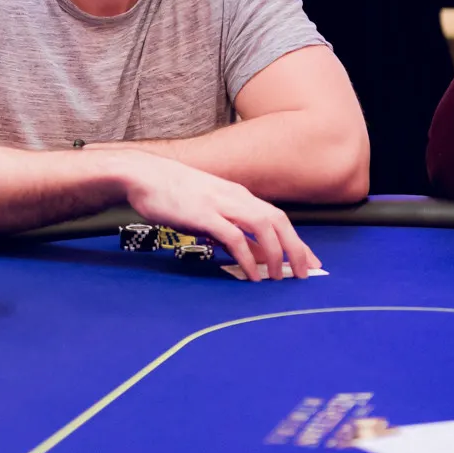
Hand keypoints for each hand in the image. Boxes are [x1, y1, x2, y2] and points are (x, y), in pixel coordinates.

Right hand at [121, 152, 318, 279]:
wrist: (143, 174)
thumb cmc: (172, 192)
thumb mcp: (208, 208)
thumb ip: (228, 228)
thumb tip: (248, 254)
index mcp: (238, 194)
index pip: (277, 217)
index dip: (296, 240)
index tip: (309, 261)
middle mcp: (235, 196)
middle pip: (278, 221)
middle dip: (296, 248)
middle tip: (306, 275)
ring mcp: (220, 203)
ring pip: (263, 226)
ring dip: (276, 253)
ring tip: (280, 278)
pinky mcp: (203, 214)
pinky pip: (234, 237)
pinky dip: (248, 256)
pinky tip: (251, 275)